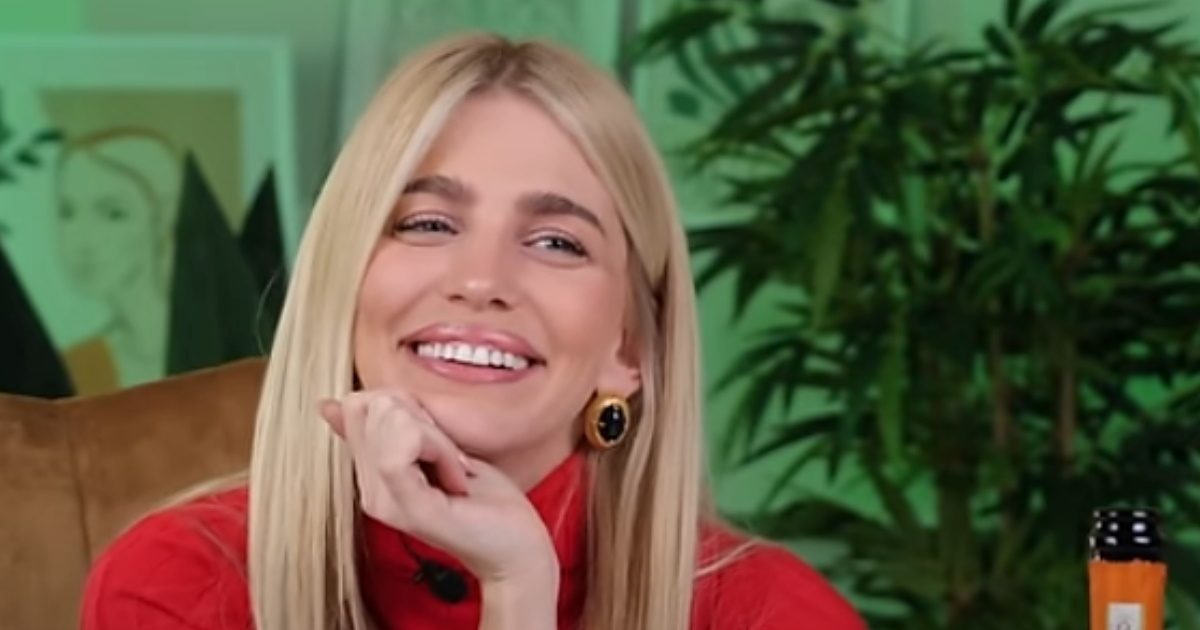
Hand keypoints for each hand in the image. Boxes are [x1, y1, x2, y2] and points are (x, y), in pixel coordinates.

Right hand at [319, 391, 559, 585]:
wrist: (515, 544)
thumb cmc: (484, 498)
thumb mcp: (435, 445)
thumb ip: (394, 425)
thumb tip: (331, 403)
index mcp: (372, 474)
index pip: (356, 405)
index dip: (403, 402)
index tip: (436, 435)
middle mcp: (369, 491)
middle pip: (372, 407)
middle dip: (421, 417)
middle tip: (449, 456)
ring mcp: (385, 503)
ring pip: (389, 422)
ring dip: (436, 435)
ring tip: (454, 468)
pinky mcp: (408, 509)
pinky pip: (398, 454)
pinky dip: (440, 450)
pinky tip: (457, 474)